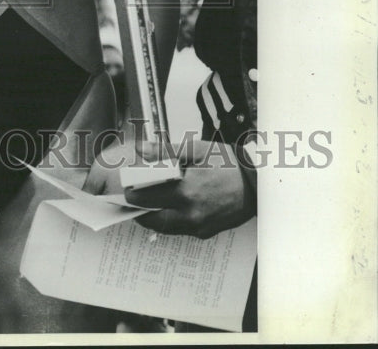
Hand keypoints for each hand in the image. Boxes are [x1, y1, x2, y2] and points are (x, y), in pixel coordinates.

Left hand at [124, 141, 255, 238]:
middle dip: (140, 210)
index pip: (147, 198)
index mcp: (186, 191)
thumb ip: (165, 151)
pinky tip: (170, 207)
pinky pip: (181, 230)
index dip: (132, 195)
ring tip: (148, 203)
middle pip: (153, 219)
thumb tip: (142, 149)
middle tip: (132, 200)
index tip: (124, 189)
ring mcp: (199, 226)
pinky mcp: (206, 232)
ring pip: (166, 228)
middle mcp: (191, 213)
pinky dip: (171, 221)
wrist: (257, 185)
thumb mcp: (196, 150)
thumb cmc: (228, 164)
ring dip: (154, 217)